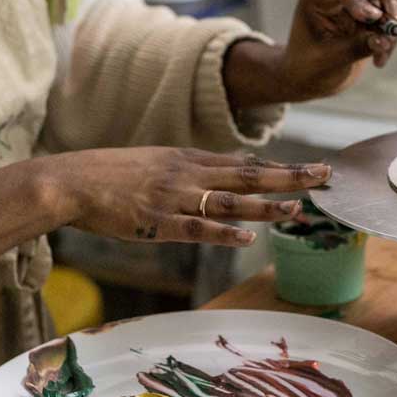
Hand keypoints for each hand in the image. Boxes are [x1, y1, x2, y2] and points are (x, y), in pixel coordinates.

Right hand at [47, 147, 331, 246]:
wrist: (71, 180)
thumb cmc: (113, 175)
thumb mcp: (161, 161)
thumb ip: (196, 168)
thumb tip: (231, 170)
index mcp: (190, 160)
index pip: (246, 164)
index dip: (282, 168)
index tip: (313, 169)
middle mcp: (188, 174)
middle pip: (248, 176)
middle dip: (289, 177)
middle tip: (324, 176)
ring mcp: (174, 197)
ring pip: (228, 202)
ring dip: (264, 206)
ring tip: (296, 209)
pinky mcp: (156, 221)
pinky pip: (195, 228)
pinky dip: (223, 232)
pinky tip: (247, 236)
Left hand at [224, 0, 396, 106]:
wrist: (310, 76)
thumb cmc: (309, 66)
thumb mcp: (330, 59)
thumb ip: (358, 46)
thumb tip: (386, 39)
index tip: (371, 19)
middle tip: (394, 18)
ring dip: (395, 13)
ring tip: (385, 47)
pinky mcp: (373, 6)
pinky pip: (393, 6)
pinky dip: (395, 29)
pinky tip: (382, 54)